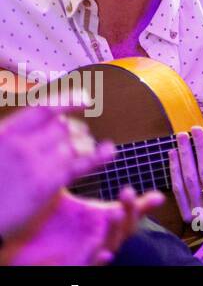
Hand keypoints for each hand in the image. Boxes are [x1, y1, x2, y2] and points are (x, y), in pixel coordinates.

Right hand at [0, 105, 115, 235]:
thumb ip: (17, 134)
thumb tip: (47, 122)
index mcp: (7, 132)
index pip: (45, 109)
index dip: (69, 101)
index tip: (85, 101)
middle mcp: (22, 145)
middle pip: (63, 127)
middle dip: (76, 129)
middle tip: (80, 133)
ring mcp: (36, 165)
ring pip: (74, 145)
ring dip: (84, 144)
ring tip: (86, 146)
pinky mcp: (47, 185)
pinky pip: (80, 165)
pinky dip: (99, 156)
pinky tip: (109, 151)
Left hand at [0, 187, 163, 265]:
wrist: (15, 248)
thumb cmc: (41, 222)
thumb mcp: (62, 194)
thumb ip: (78, 172)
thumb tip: (94, 148)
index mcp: (101, 220)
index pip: (129, 211)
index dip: (144, 205)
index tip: (157, 195)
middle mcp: (100, 236)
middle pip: (126, 227)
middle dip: (131, 211)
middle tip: (127, 192)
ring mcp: (89, 252)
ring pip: (111, 244)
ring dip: (117, 230)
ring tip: (117, 213)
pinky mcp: (75, 265)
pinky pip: (91, 264)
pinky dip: (99, 258)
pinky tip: (104, 253)